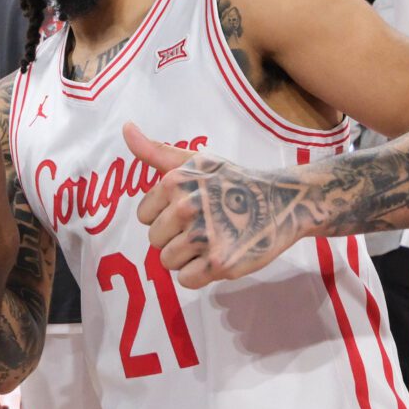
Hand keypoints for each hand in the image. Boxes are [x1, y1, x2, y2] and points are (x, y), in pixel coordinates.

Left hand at [125, 122, 306, 288]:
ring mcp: (203, 237)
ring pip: (168, 262)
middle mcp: (186, 208)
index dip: (163, 216)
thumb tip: (125, 127)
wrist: (282, 201)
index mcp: (174, 183)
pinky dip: (199, 275)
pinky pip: (186, 280)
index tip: (186, 211)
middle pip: (155, 241)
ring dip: (186, 258)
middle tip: (203, 227)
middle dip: (175, 237)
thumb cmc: (233, 181)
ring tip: (210, 241)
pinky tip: (216, 257)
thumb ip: (155, 150)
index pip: (144, 216)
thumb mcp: (195, 160)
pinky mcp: (218, 263)